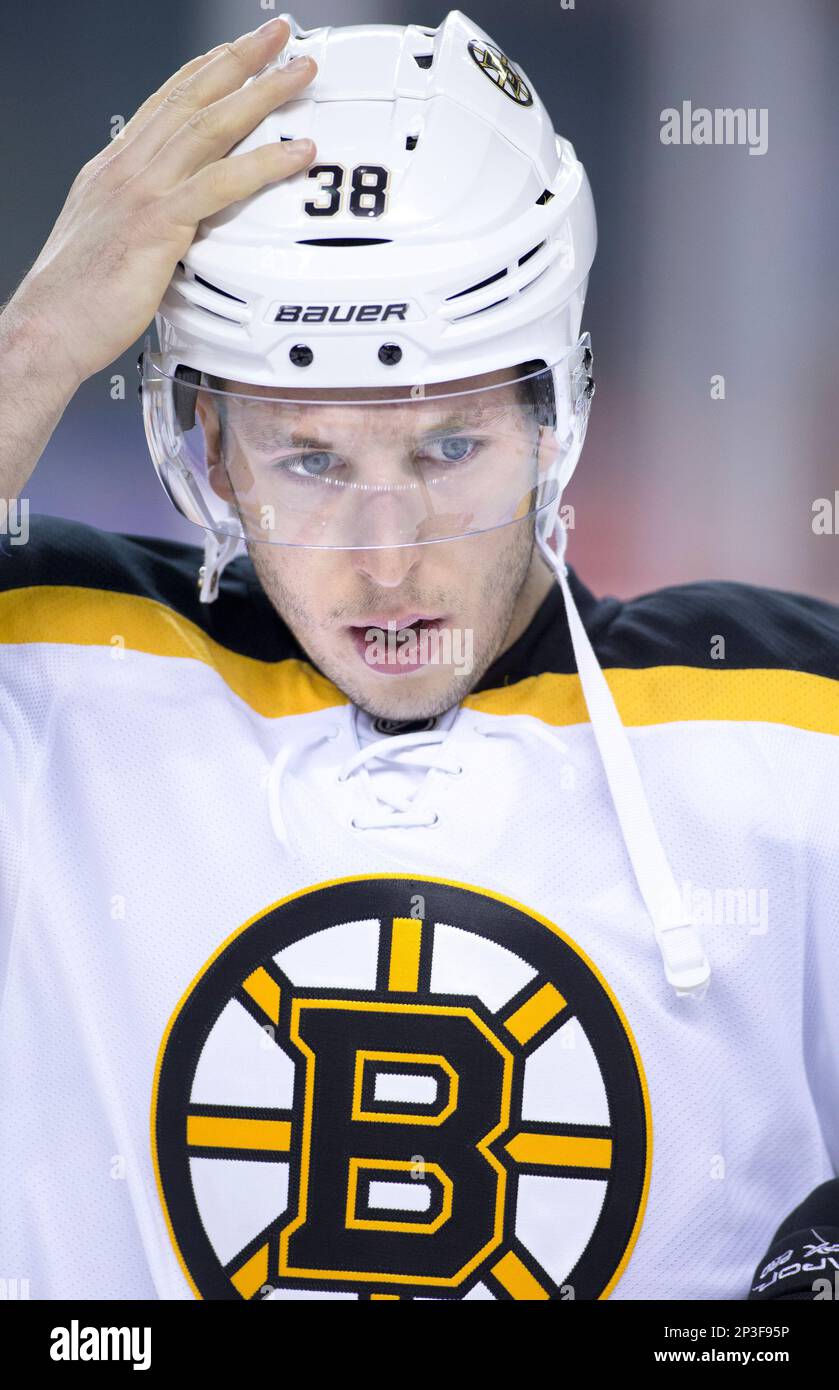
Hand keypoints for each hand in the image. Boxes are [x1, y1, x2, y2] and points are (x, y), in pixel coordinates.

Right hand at [9, 16, 315, 386]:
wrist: (49, 327)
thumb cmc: (75, 299)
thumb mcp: (108, 239)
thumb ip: (141, 216)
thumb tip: (171, 217)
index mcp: (113, 169)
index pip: (164, 103)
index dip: (203, 72)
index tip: (233, 52)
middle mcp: (128, 169)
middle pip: (192, 98)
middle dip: (239, 60)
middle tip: (277, 37)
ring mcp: (143, 192)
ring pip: (211, 126)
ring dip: (262, 95)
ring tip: (299, 73)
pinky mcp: (159, 224)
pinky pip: (221, 184)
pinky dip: (263, 163)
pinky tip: (293, 152)